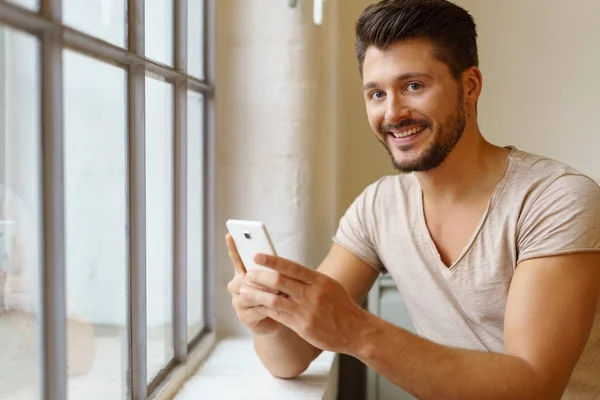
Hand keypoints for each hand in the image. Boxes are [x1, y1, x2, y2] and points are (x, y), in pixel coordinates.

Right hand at [225, 234, 281, 335]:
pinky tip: (277, 307)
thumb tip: (274, 264)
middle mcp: (237, 286)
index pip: (236, 258)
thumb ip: (271, 271)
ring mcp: (238, 301)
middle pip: (242, 279)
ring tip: (279, 292)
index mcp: (244, 273)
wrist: (281, 320)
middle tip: (274, 280)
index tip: (230, 235)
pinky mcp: (243, 316)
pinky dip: (267, 308)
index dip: (233, 247)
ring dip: (265, 293)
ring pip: (248, 294)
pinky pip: (254, 310)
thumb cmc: (278, 296)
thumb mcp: (276, 280)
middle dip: (258, 279)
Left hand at [240, 253, 368, 353]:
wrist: (355, 331)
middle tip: (247, 274)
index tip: (257, 256)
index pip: (292, 267)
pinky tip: (255, 305)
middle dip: (260, 277)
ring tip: (244, 291)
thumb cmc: (341, 306)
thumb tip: (284, 270)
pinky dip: (264, 309)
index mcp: (319, 281)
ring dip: (256, 294)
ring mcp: (306, 311)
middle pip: (280, 281)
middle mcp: (312, 294)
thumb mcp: (328, 286)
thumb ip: (308, 279)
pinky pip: (278, 315)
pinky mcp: (302, 326)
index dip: (272, 261)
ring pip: (274, 299)